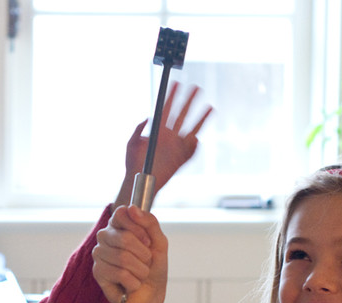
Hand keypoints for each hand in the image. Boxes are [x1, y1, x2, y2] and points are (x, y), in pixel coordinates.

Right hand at [92, 204, 167, 302]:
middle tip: (146, 262)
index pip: (121, 213)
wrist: (151, 294)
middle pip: (124, 238)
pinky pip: (121, 274)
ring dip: (141, 271)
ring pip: (124, 259)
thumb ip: (150, 222)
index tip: (147, 241)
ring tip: (139, 275)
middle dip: (144, 255)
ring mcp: (99, 254)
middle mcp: (105, 237)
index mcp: (118, 225)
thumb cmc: (154, 267)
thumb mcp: (159, 242)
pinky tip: (131, 284)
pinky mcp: (98, 273)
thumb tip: (131, 208)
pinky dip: (135, 282)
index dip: (138, 228)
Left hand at [115, 82, 212, 205]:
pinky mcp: (181, 159)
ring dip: (201, 118)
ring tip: (210, 107)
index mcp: (158, 130)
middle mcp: (169, 136)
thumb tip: (147, 118)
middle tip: (196, 87)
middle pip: (181, 114)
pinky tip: (196, 137)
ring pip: (191, 129)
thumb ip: (138, 129)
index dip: (171, 96)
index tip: (177, 83)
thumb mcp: (131, 143)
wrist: (139, 181)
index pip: (166, 109)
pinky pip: (191, 151)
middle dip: (189, 101)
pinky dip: (195, 145)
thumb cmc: (133, 163)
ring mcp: (177, 147)